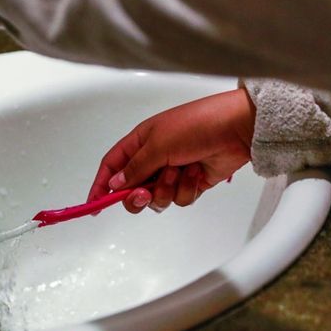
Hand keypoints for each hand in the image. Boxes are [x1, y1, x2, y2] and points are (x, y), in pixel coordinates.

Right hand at [87, 89, 255, 213]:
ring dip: (167, 189)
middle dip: (138, 196)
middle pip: (132, 189)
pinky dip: (187, 188)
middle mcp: (153, 158)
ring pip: (157, 198)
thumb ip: (134, 169)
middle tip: (144, 193)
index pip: (112, 167)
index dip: (101, 186)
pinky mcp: (191, 183)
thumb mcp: (157, 145)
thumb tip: (114, 184)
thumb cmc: (195, 125)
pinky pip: (180, 199)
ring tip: (180, 171)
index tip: (94, 205)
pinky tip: (197, 171)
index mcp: (139, 143)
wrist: (236, 129)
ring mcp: (172, 172)